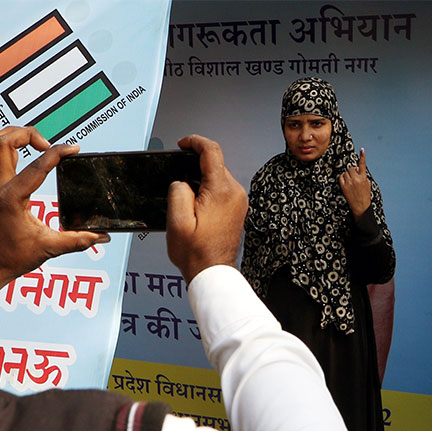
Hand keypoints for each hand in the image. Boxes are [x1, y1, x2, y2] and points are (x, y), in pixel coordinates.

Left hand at [0, 126, 109, 288]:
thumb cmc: (9, 257)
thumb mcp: (48, 248)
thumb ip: (77, 240)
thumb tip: (100, 235)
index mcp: (11, 198)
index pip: (38, 166)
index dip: (58, 153)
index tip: (73, 149)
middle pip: (4, 142)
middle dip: (28, 135)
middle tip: (48, 145)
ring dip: (16, 137)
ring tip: (36, 144)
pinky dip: (9, 149)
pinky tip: (22, 156)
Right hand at [166, 135, 247, 283]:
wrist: (213, 272)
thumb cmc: (197, 252)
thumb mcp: (177, 221)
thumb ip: (177, 191)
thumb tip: (181, 181)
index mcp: (221, 191)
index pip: (211, 151)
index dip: (195, 142)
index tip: (183, 144)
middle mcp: (235, 193)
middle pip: (215, 163)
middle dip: (195, 165)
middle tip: (177, 179)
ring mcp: (238, 200)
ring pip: (218, 176)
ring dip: (201, 179)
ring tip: (186, 200)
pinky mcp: (237, 207)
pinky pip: (222, 188)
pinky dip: (209, 189)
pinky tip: (196, 205)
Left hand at [339, 147, 370, 219]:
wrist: (361, 206)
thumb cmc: (365, 195)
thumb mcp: (367, 184)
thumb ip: (362, 175)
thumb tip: (356, 168)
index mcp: (363, 178)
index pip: (362, 165)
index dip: (362, 157)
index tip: (362, 149)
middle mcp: (356, 179)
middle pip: (351, 168)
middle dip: (352, 171)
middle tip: (354, 177)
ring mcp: (349, 183)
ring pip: (346, 172)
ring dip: (347, 175)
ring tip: (351, 182)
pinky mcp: (344, 186)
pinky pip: (341, 177)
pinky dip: (343, 178)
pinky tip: (346, 182)